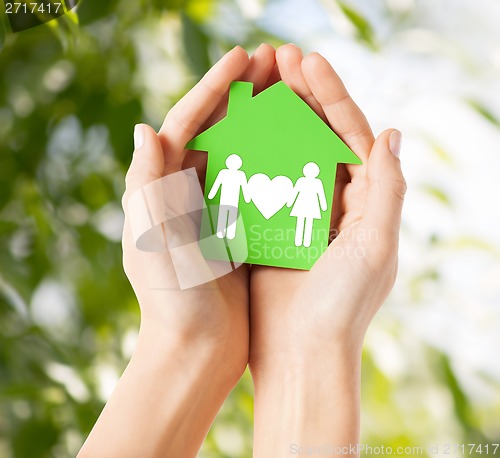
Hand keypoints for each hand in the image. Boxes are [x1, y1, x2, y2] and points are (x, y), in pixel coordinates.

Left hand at [78, 45, 278, 457]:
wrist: (196, 350)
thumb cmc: (172, 301)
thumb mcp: (153, 241)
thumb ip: (146, 187)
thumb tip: (144, 129)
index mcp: (160, 189)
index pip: (185, 123)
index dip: (213, 86)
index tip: (244, 57)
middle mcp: (185, 192)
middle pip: (216, 129)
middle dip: (242, 93)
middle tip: (275, 62)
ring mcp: (213, 209)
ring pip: (240, 151)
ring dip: (263, 120)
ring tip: (291, 91)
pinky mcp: (237, 228)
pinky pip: (258, 183)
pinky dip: (275, 160)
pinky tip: (300, 143)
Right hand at [248, 44, 405, 453]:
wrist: (300, 355)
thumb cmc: (341, 307)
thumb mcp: (375, 247)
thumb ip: (388, 190)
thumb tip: (392, 132)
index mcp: (365, 202)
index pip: (351, 133)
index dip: (331, 95)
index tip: (305, 61)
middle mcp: (335, 203)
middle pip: (318, 136)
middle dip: (300, 95)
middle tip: (274, 58)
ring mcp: (300, 213)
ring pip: (286, 153)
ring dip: (272, 117)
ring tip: (254, 83)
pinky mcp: (271, 228)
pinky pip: (260, 182)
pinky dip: (250, 155)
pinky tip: (233, 130)